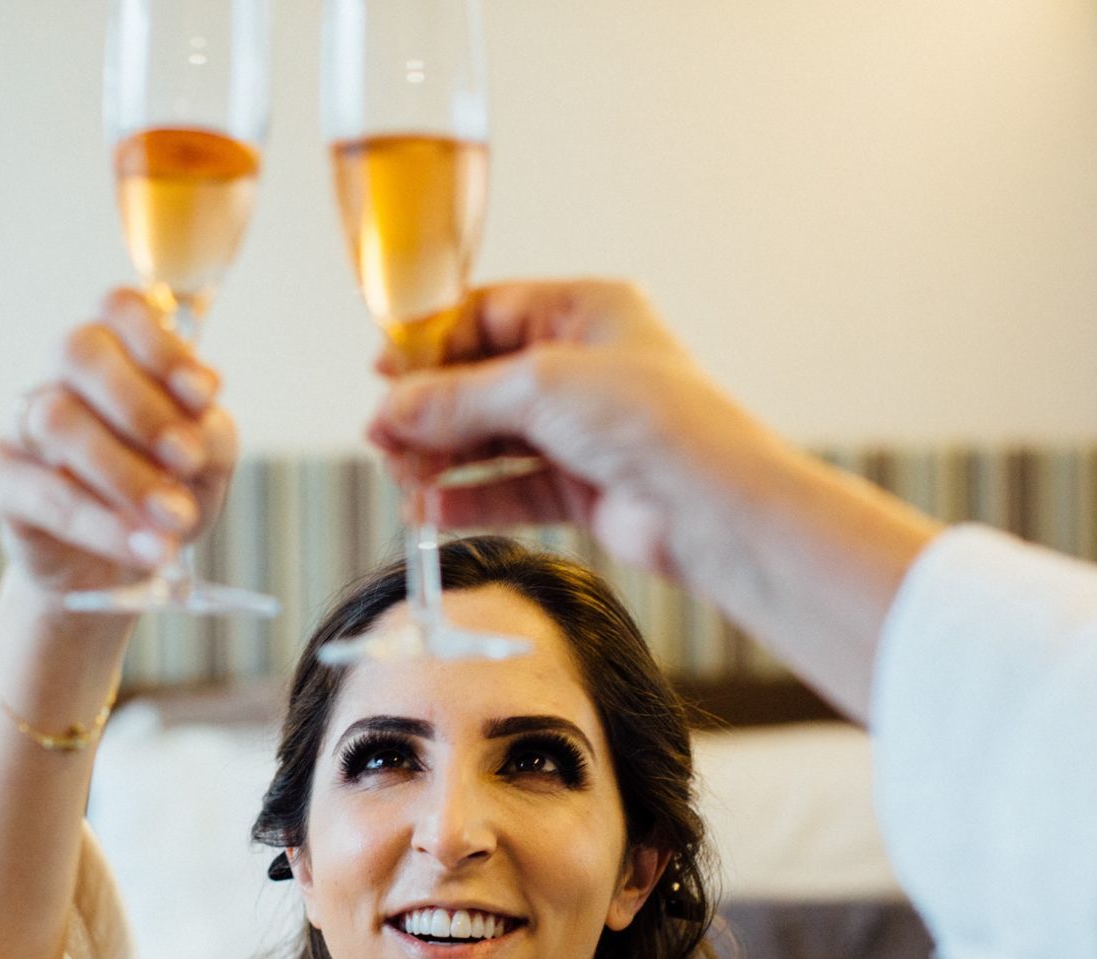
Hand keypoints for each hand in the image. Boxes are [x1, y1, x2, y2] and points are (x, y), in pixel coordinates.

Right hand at [0, 288, 238, 602]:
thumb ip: (211, 438)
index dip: (160, 343)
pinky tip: (145, 548)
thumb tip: (200, 429)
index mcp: (114, 355)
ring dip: (125, 472)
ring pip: (55, 418)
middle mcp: (60, 378)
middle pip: (77, 349)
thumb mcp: (207, 470)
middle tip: (186, 461)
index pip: (118, 308)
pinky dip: (102, 524)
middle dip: (141, 406)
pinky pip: (42, 491)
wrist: (119, 572)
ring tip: (174, 518)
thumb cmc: (164, 500)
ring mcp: (22, 424)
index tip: (206, 394)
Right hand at [365, 279, 791, 578]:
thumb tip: (391, 408)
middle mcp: (583, 367)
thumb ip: (457, 397)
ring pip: (490, 437)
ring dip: (441, 456)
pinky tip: (428, 507)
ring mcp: (580, 429)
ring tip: (401, 475)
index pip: (485, 315)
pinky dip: (466, 497)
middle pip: (480, 380)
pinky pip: (506, 487)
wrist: (714, 509)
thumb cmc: (655, 422)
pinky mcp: (579, 486)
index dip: (429, 343)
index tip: (383, 373)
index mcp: (585, 312)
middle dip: (428, 409)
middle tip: (383, 434)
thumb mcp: (540, 387)